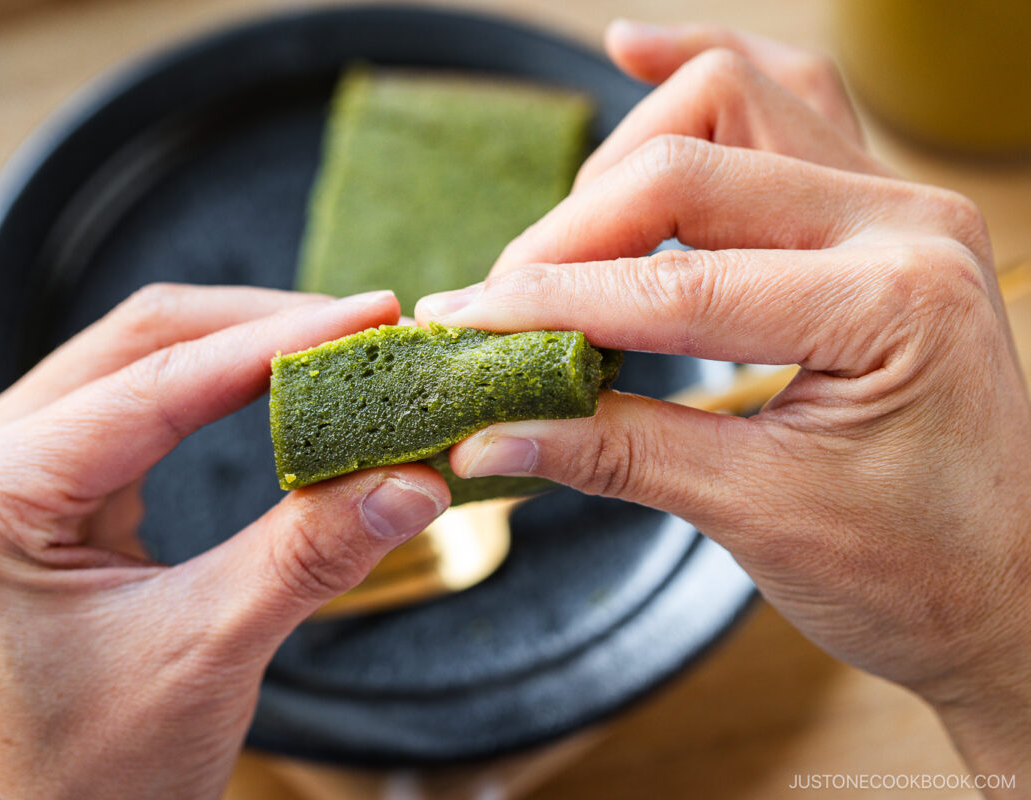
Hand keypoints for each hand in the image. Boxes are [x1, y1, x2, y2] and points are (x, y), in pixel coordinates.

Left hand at [0, 287, 447, 798]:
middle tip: (370, 329)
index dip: (277, 342)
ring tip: (343, 350)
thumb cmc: (90, 772)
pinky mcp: (53, 485)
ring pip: (145, 359)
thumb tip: (416, 478)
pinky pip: (145, 402)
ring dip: (246, 348)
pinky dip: (224, 387)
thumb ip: (309, 555)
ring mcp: (16, 466)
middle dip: (264, 328)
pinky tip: (287, 389)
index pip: (157, 381)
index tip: (372, 319)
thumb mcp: (207, 654)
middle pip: (142, 341)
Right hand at [417, 23, 1030, 790]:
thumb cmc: (914, 569)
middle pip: (689, 163)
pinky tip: (636, 61)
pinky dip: (698, 80)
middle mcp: (902, 223)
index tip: (463, 322)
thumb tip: (489, 430)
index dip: (550, 302)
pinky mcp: (875, 208)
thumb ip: (616, 455)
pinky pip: (783, 102)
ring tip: (564, 243)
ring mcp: (895, 202)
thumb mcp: (757, 515)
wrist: (1013, 586)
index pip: (675, 282)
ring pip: (730, 101)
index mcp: (890, 303)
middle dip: (571, 235)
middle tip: (499, 303)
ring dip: (625, 158)